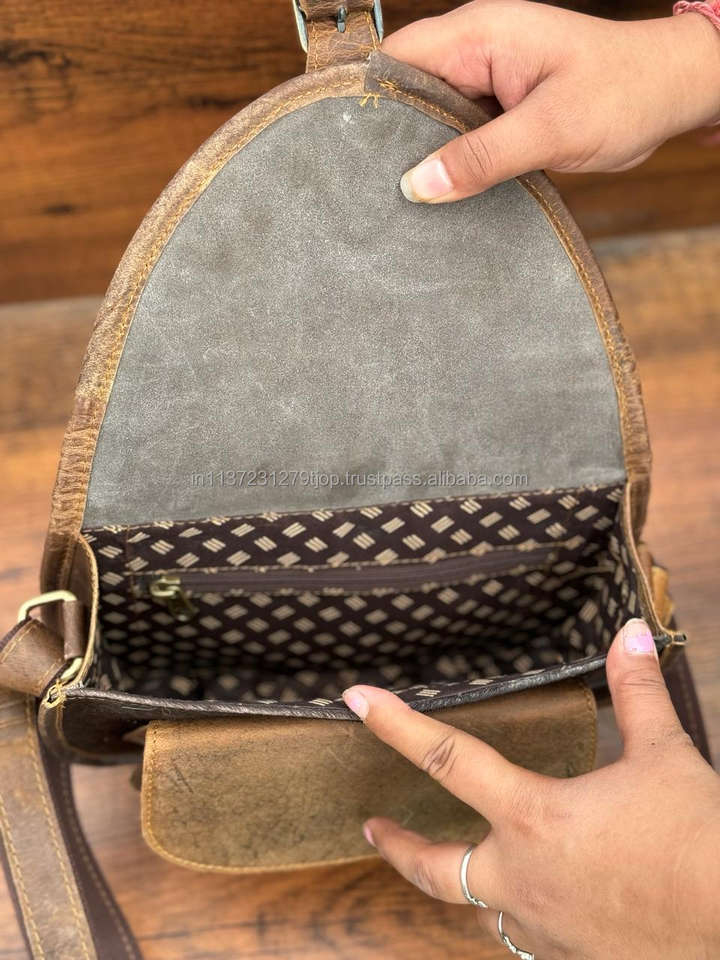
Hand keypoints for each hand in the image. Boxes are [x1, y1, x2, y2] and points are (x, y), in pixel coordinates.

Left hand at [341, 619, 719, 958]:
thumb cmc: (697, 838)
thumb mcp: (664, 754)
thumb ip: (636, 691)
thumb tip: (629, 631)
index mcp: (532, 817)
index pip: (445, 758)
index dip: (394, 724)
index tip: (356, 701)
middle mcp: (523, 877)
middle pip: (434, 867)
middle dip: (398, 846)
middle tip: (372, 828)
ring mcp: (546, 926)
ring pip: (482, 906)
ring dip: (466, 883)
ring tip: (462, 865)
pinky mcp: (577, 957)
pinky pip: (530, 933)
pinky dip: (522, 912)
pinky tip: (539, 899)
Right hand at [381, 1, 719, 201]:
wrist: (670, 94)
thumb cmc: (623, 94)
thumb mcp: (550, 129)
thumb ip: (482, 157)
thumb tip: (418, 185)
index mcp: (481, 34)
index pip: (398, 59)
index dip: (369, 102)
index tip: (347, 152)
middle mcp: (476, 50)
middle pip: (407, 89)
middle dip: (389, 136)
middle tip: (371, 189)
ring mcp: (487, 78)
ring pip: (431, 115)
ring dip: (420, 153)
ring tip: (398, 198)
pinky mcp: (499, 106)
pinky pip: (458, 131)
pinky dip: (449, 160)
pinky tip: (440, 192)